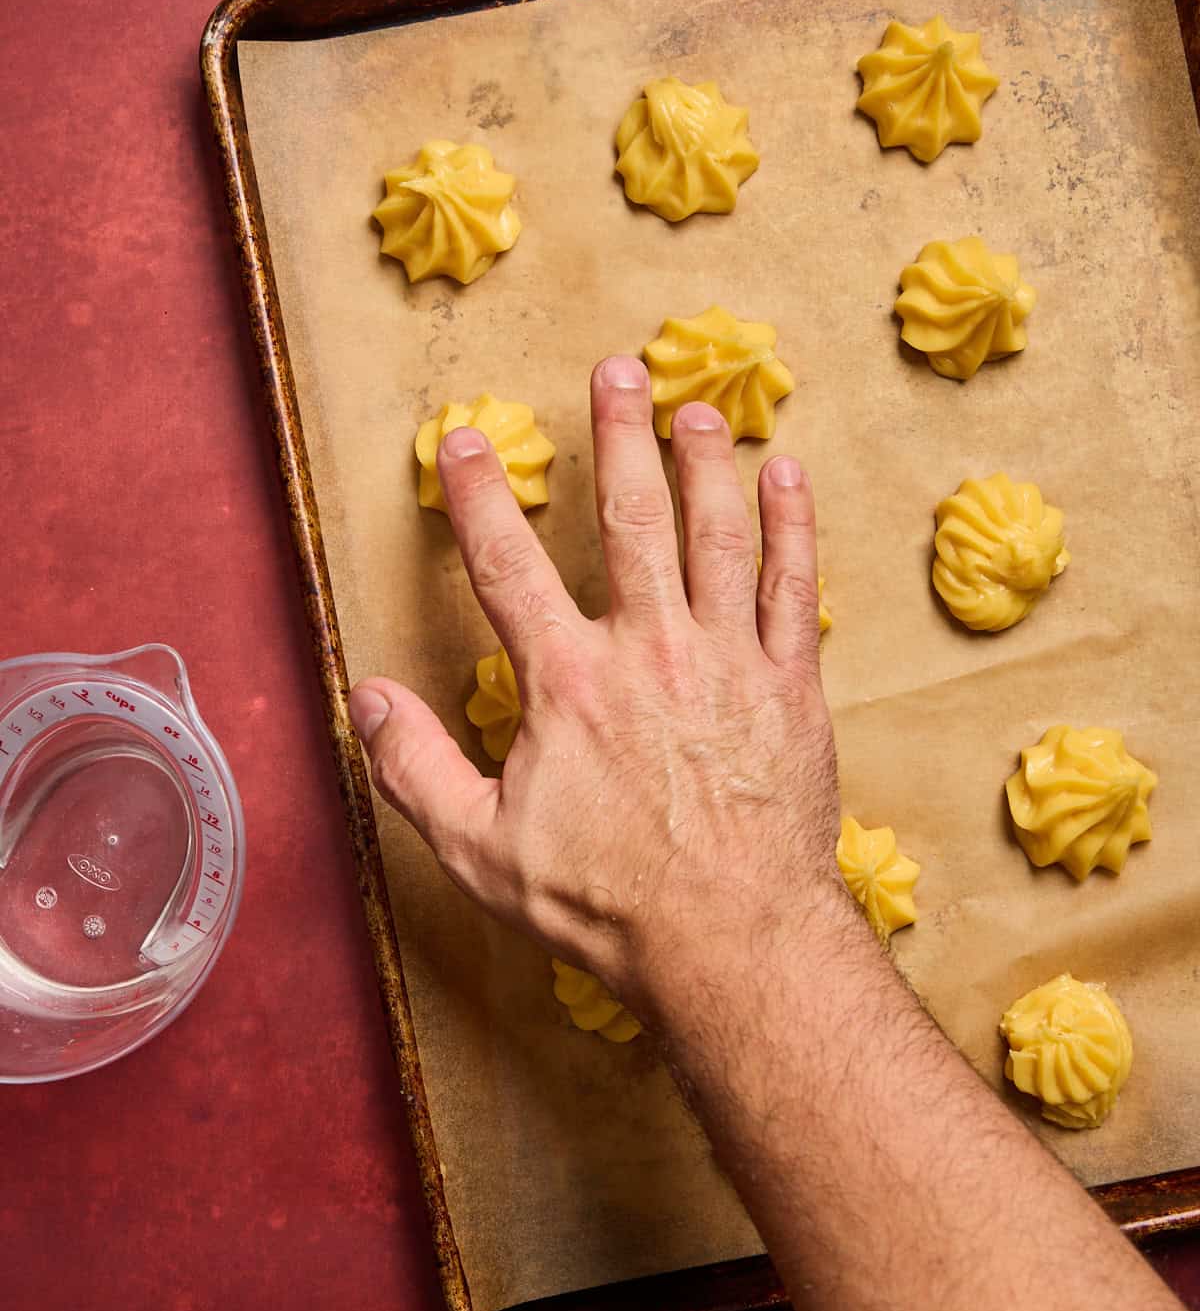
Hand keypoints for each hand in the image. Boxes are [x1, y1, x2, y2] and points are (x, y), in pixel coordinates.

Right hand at [349, 355, 854, 1024]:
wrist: (732, 940)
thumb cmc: (606, 903)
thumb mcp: (481, 851)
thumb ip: (418, 770)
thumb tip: (369, 698)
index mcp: (569, 683)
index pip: (508, 566)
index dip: (477, 498)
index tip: (461, 441)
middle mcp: (649, 650)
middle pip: (630, 518)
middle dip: (619, 436)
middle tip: (617, 371)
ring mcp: (728, 661)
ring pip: (717, 535)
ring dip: (705, 463)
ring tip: (696, 408)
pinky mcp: (792, 687)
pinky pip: (795, 587)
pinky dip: (793, 527)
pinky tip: (789, 477)